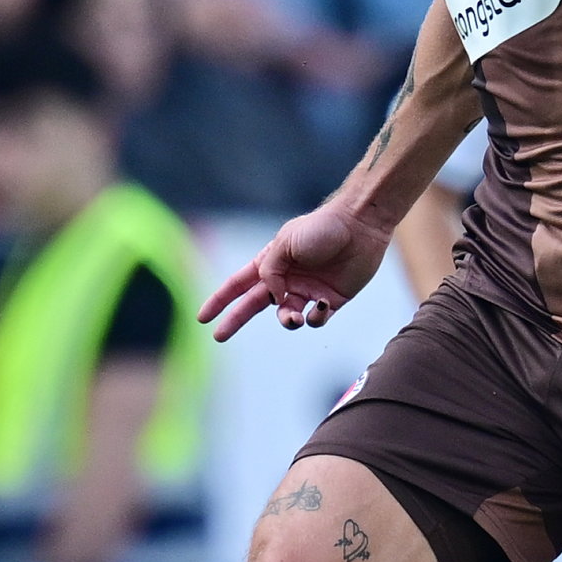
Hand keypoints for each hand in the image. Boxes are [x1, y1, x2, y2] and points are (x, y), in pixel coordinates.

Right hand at [199, 202, 386, 335]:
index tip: (202, 317)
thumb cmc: (321, 228)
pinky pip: (315, 319)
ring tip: (291, 316)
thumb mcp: (285, 243)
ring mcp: (308, 290)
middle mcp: (286, 278)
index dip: (219, 300)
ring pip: (286, 316)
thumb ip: (270, 271)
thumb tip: (273, 299)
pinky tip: (320, 305)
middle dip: (235, 320)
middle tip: (219, 336)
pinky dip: (314, 318)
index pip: (238, 284)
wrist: (360, 225)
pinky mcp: (331, 300)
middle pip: (254, 304)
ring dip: (285, 321)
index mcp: (271, 261)